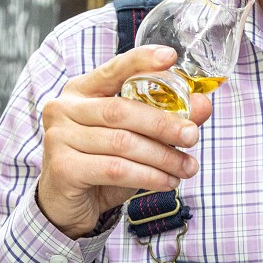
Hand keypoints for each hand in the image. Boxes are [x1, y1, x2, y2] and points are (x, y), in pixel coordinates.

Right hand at [37, 45, 212, 238]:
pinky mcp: (63, 168)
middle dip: (164, 124)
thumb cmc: (102, 163)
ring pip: (123, 143)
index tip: (171, 57)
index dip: (142, 60)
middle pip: (122, 110)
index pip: (114, 69)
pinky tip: (166, 182)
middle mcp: (65, 108)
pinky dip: (148, 176)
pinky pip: (115, 169)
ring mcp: (59, 137)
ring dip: (162, 157)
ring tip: (186, 168)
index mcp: (82, 90)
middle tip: (192, 137)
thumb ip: (167, 117)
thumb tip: (203, 105)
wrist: (68, 205)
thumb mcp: (136, 137)